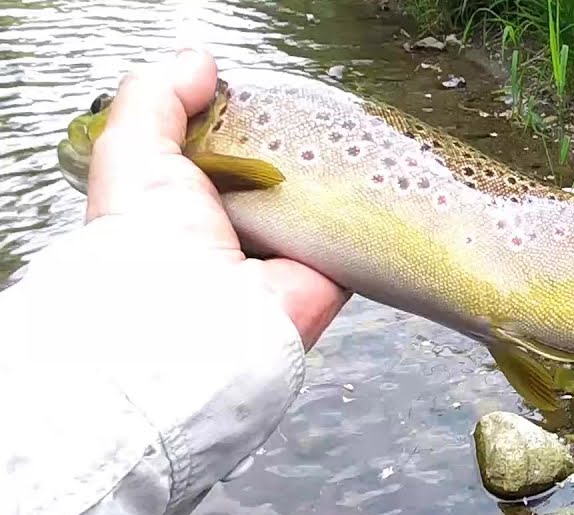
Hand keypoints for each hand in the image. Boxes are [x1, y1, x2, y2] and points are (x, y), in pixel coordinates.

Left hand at [87, 48, 347, 348]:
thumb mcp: (133, 150)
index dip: (232, 121)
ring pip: (314, 197)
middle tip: (294, 120)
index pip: (218, 151)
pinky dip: (360, 206)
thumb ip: (158, 97)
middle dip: (284, 144)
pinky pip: (352, 229)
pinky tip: (363, 176)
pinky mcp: (327, 269)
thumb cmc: (152, 244)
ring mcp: (282, 250)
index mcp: (183, 204)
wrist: (200, 316)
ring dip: (324, 173)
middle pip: (272, 170)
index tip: (245, 100)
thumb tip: (199, 62)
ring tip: (332, 141)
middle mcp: (234, 229)